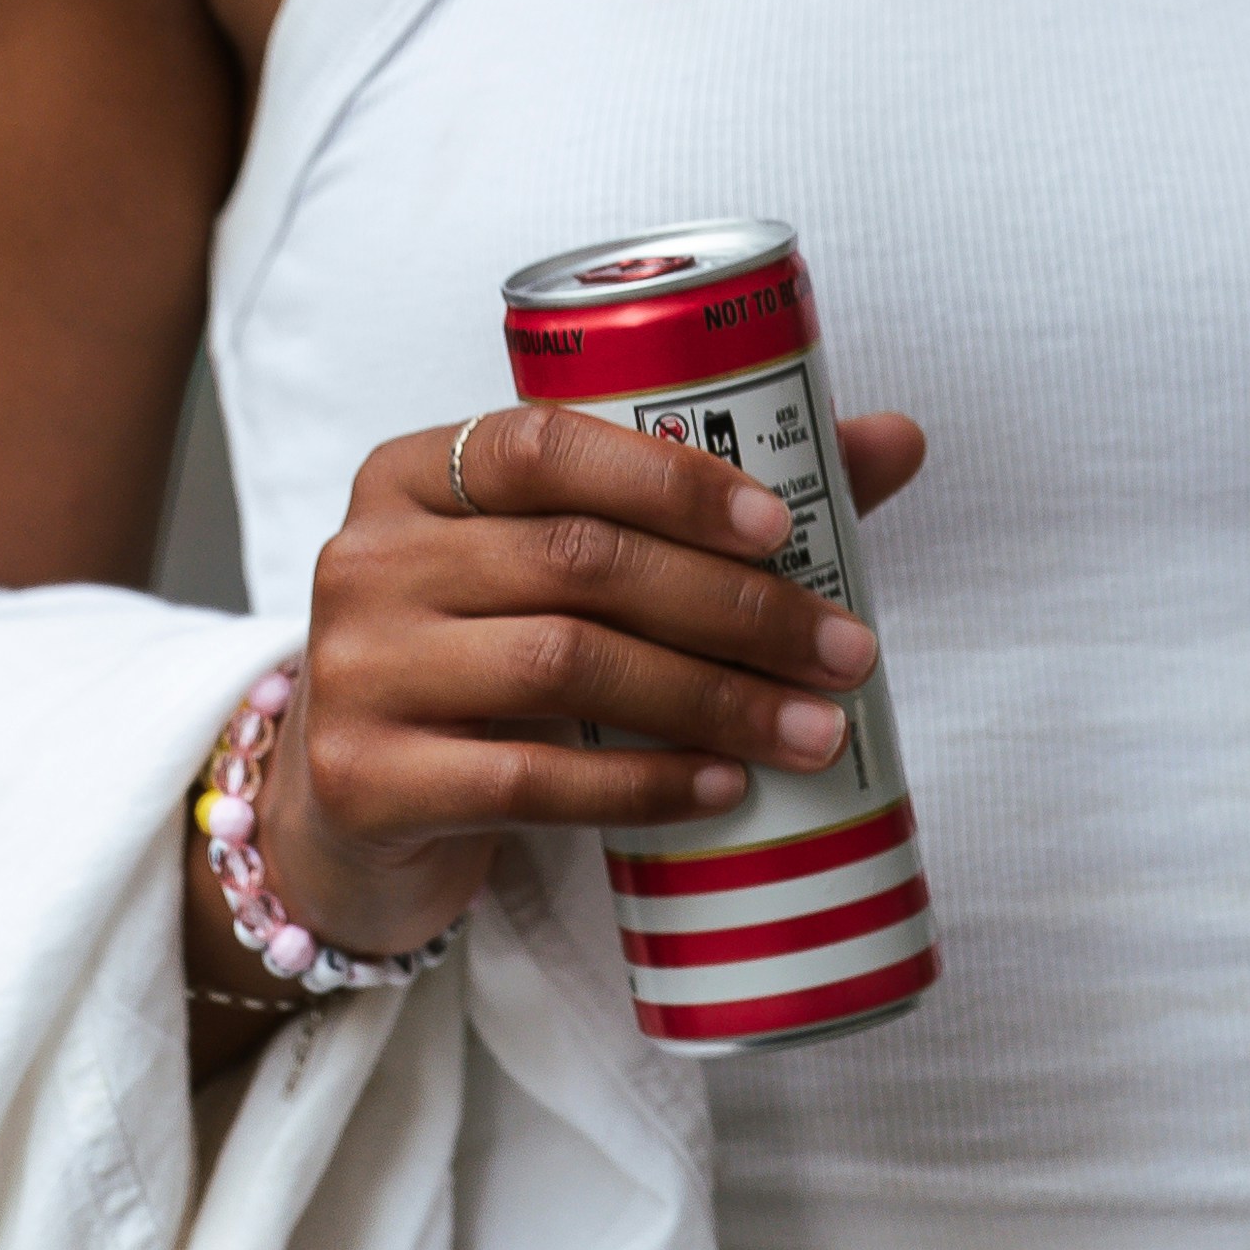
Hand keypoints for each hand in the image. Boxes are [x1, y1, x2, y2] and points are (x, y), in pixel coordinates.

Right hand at [246, 396, 928, 973]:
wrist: (354, 810)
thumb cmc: (488, 658)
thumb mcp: (560, 569)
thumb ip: (709, 504)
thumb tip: (896, 440)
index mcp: (415, 473)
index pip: (546, 442)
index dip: (670, 478)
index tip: (781, 524)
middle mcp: (369, 556)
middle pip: (577, 561)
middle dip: (733, 607)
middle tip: (843, 651)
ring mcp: (357, 669)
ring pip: (565, 664)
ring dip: (712, 698)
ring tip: (812, 728)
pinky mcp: (366, 780)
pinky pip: (530, 779)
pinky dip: (643, 784)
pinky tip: (722, 787)